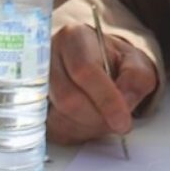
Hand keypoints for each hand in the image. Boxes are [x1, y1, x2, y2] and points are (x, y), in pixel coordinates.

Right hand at [47, 10, 157, 142]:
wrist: (99, 66)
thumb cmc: (115, 63)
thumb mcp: (136, 62)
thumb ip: (136, 77)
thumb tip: (124, 99)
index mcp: (74, 38)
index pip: (85, 70)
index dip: (106, 100)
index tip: (123, 121)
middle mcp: (47, 57)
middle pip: (69, 98)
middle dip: (98, 118)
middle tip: (116, 122)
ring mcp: (34, 83)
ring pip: (59, 117)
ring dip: (88, 126)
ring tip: (103, 117)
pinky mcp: (32, 106)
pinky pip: (53, 129)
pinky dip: (76, 132)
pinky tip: (88, 121)